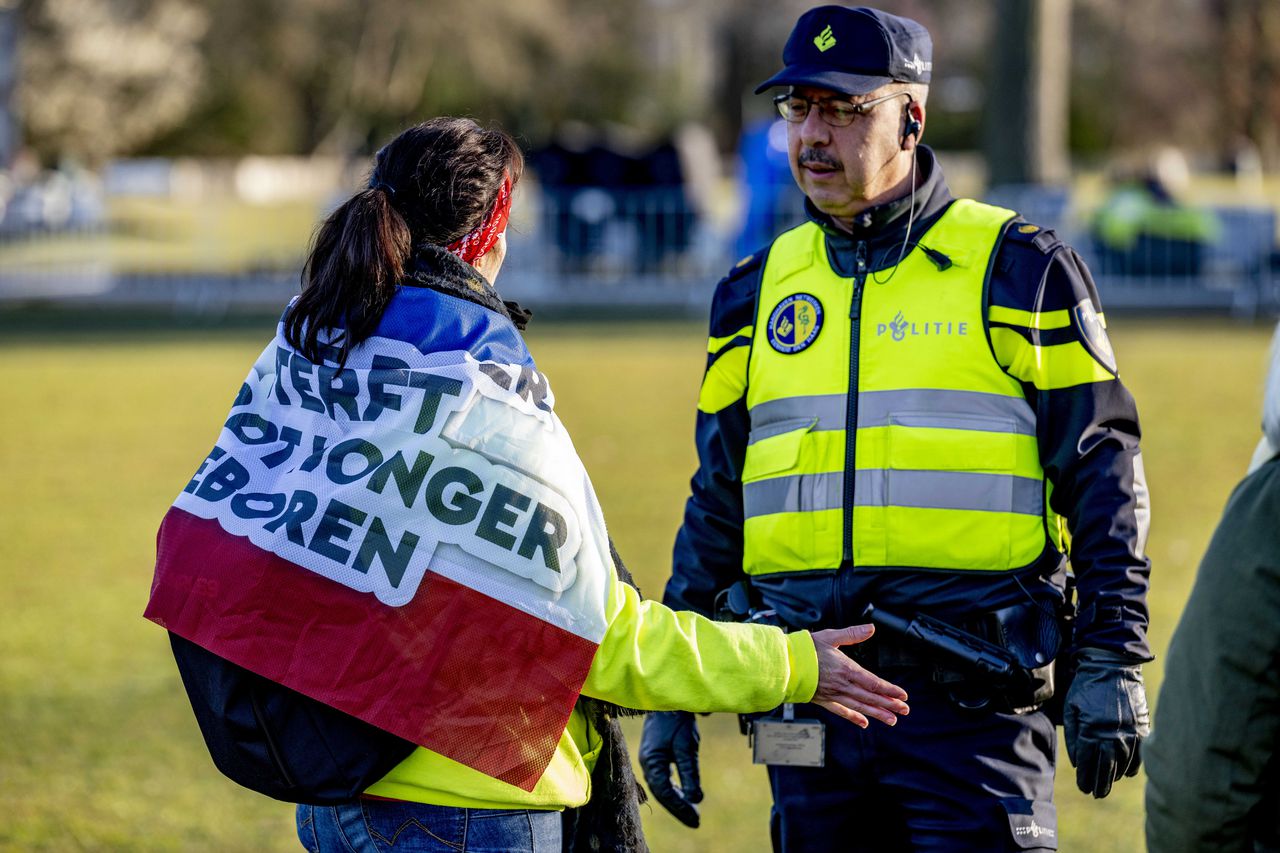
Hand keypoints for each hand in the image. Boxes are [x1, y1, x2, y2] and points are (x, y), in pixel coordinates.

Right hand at [639, 710, 702, 827]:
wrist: (668, 699)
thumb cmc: (677, 721)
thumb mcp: (687, 747)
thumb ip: (690, 773)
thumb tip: (695, 798)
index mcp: (652, 762)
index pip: (665, 792)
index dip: (680, 807)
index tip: (695, 818)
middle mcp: (647, 763)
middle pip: (663, 793)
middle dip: (679, 808)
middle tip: (696, 821)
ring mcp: (650, 759)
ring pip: (663, 787)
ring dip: (677, 799)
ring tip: (693, 811)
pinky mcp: (655, 755)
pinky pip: (663, 779)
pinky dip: (675, 788)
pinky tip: (685, 794)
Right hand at [810, 624, 909, 727]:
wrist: (784, 664)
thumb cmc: (806, 649)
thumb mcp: (830, 636)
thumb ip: (852, 634)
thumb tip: (871, 628)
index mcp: (846, 668)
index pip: (873, 682)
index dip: (889, 689)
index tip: (903, 695)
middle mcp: (842, 684)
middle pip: (870, 696)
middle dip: (889, 704)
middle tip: (904, 710)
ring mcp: (833, 694)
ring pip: (859, 706)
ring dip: (876, 713)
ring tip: (891, 720)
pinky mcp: (823, 700)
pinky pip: (841, 711)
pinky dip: (853, 717)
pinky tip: (864, 723)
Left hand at [1063, 648, 1149, 797]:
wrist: (1112, 667)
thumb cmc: (1086, 687)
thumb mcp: (1071, 709)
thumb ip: (1074, 737)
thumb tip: (1079, 762)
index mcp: (1092, 731)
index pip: (1089, 764)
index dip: (1086, 778)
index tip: (1084, 788)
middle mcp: (1112, 736)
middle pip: (1107, 768)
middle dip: (1100, 783)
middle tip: (1096, 793)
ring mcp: (1129, 733)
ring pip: (1123, 764)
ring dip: (1115, 777)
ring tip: (1108, 786)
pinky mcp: (1141, 728)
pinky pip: (1138, 754)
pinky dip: (1132, 766)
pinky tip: (1125, 773)